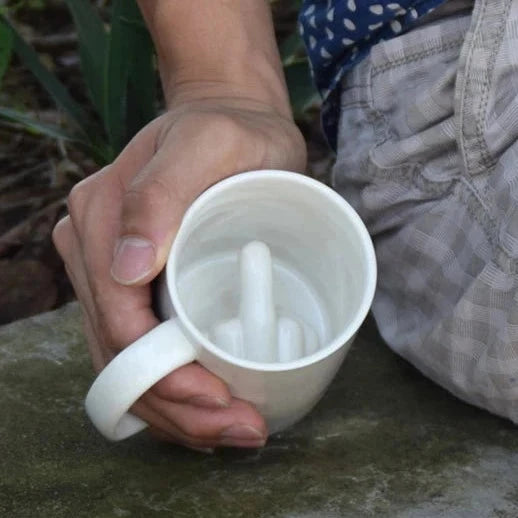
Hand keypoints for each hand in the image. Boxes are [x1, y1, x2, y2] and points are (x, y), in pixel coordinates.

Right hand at [53, 88, 305, 449]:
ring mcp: (113, 270)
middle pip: (119, 353)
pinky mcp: (138, 283)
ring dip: (174, 408)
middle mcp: (95, 250)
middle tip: (239, 431)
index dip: (163, 375)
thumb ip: (160, 195)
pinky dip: (170, 386)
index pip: (119, 321)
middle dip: (175, 406)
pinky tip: (205, 406)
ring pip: (127, 361)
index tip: (219, 400)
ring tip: (231, 430)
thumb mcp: (209, 145)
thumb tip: (125, 270)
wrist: (233, 119)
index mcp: (101, 220)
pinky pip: (141, 347)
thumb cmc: (231, 131)